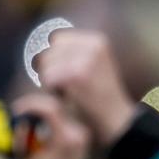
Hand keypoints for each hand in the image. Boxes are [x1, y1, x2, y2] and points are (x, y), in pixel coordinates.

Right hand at [11, 93, 92, 158]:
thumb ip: (20, 139)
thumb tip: (16, 119)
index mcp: (66, 139)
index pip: (50, 108)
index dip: (30, 105)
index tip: (16, 111)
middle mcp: (77, 133)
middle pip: (53, 106)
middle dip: (32, 107)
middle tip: (16, 114)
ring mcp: (81, 133)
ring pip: (56, 110)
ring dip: (38, 113)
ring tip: (24, 124)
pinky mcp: (79, 134)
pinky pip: (60, 117)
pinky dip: (45, 119)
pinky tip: (35, 129)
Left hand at [31, 30, 136, 145]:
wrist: (115, 118)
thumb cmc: (99, 94)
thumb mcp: (92, 63)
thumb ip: (73, 51)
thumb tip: (43, 40)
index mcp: (96, 40)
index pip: (58, 39)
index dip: (54, 58)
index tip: (64, 73)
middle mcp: (92, 45)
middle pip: (49, 51)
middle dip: (50, 69)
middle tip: (67, 85)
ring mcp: (85, 58)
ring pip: (46, 65)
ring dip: (50, 80)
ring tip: (69, 90)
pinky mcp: (76, 74)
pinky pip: (48, 78)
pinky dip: (52, 90)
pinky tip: (68, 97)